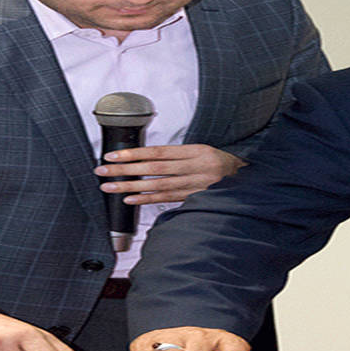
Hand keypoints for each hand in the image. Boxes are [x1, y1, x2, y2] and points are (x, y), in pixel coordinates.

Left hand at [95, 144, 243, 204]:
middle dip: (125, 170)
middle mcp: (195, 167)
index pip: (158, 152)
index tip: (113, 155)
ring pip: (157, 185)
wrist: (246, 180)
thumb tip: (142, 159)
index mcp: (196, 151)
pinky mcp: (195, 198)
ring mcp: (195, 185)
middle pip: (153, 169)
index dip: (133, 154)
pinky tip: (131, 199)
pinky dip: (147, 199)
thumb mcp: (201, 151)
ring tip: (110, 187)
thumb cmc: (220, 163)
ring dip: (131, 187)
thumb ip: (175, 155)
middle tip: (103, 171)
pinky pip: (168, 199)